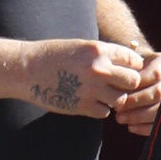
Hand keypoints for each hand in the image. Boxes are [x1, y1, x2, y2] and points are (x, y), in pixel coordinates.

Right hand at [29, 37, 155, 122]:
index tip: (127, 69)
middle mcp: (98, 69)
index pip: (133, 60)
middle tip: (118, 84)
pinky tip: (91, 101)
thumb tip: (127, 64)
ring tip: (103, 94)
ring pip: (120, 100)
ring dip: (115, 98)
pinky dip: (101, 109)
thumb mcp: (81, 46)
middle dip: (128, 84)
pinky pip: (104, 112)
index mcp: (98, 50)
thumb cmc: (54, 54)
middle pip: (133, 81)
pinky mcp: (82, 107)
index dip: (133, 65)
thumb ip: (103, 55)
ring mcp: (91, 89)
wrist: (27, 69)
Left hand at [112, 48, 160, 137]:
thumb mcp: (133, 64)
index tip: (119, 90)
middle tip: (117, 108)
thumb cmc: (135, 69)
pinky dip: (144, 128)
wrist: (145, 77)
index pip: (156, 73)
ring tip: (120, 118)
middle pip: (158, 93)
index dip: (138, 83)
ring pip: (159, 110)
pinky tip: (131, 127)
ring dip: (137, 116)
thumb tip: (117, 89)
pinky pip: (160, 124)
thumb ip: (128, 72)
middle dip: (135, 102)